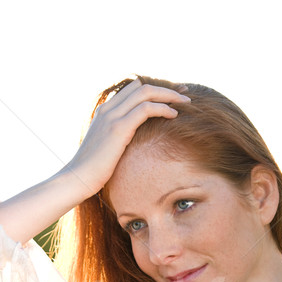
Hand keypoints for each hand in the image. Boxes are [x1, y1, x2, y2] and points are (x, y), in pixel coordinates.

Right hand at [61, 79, 190, 197]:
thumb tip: (133, 147)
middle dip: (165, 88)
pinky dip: (162, 108)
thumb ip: (119, 140)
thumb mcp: (107, 150)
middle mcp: (108, 109)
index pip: (132, 90)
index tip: (173, 96)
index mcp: (104, 112)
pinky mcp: (119, 128)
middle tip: (185, 93)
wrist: (78, 179)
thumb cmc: (94, 171)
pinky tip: (174, 115)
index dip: (154, 90)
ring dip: (168, 95)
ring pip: (145, 92)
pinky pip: (145, 109)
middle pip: (141, 86)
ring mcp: (112, 117)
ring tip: (186, 102)